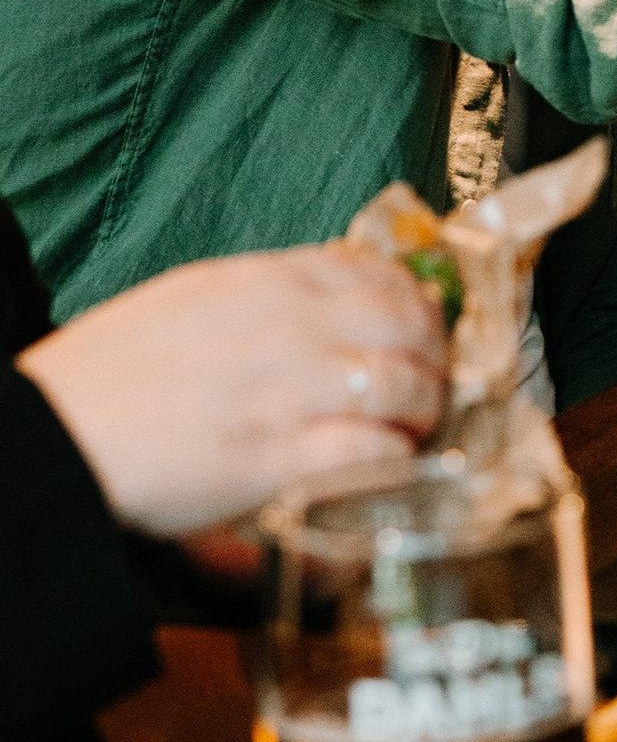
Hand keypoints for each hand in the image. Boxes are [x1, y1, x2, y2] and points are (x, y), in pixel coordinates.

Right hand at [20, 245, 448, 537]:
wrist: (57, 434)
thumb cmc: (111, 372)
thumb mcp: (193, 298)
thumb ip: (267, 293)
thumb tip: (327, 289)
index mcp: (268, 280)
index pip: (381, 272)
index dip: (418, 302)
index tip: (425, 326)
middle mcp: (293, 325)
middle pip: (412, 324)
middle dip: (436, 356)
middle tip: (434, 382)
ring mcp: (292, 391)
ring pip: (408, 386)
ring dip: (425, 412)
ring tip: (415, 430)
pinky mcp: (282, 459)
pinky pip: (374, 453)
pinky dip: (394, 462)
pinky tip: (387, 469)